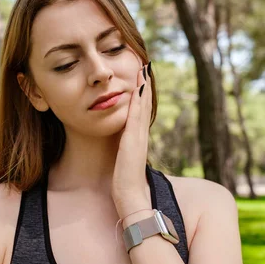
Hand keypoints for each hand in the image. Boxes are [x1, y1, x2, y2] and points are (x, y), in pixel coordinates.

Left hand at [112, 61, 152, 218]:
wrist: (130, 199)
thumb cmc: (125, 185)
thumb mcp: (123, 163)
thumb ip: (123, 153)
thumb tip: (119, 149)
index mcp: (137, 139)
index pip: (140, 112)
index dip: (142, 94)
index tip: (140, 77)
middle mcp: (140, 135)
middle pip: (145, 104)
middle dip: (144, 84)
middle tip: (145, 64)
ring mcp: (138, 137)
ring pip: (143, 106)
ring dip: (144, 86)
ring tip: (143, 68)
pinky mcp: (133, 141)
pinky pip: (137, 115)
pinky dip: (139, 100)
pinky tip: (138, 86)